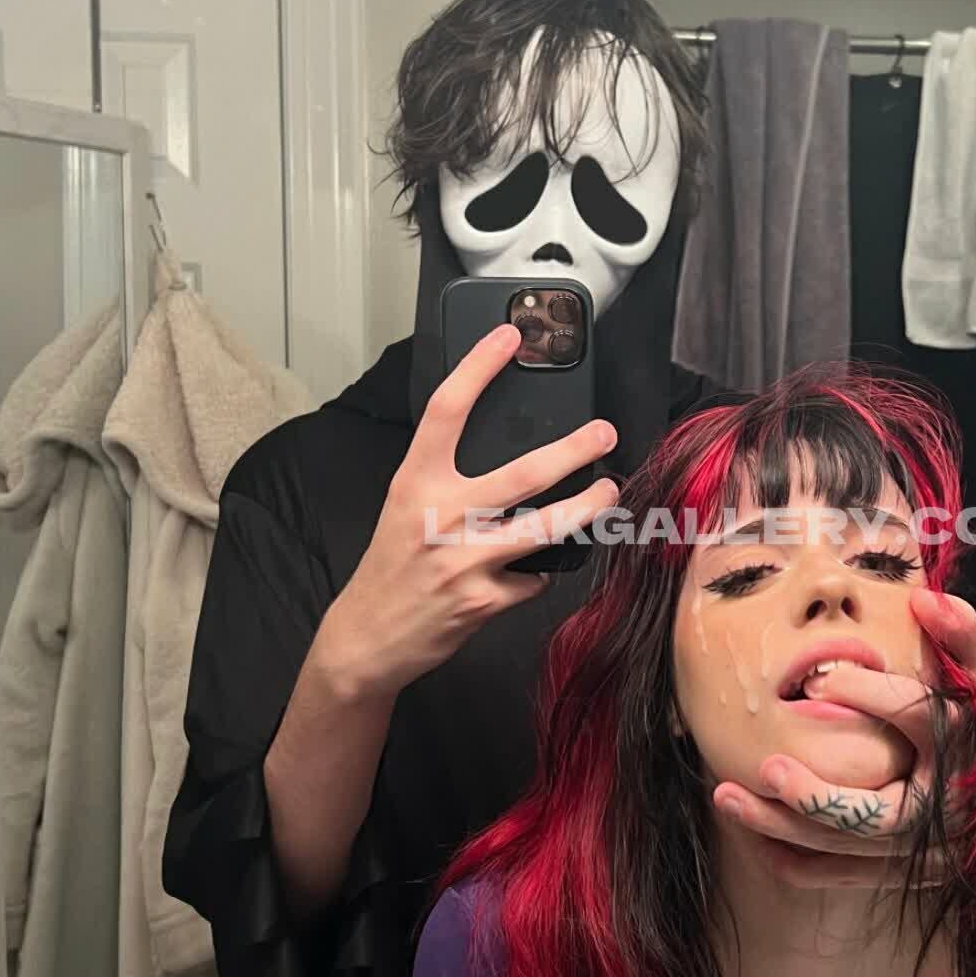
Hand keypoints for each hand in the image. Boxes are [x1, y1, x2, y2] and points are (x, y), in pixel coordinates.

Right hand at [316, 322, 620, 700]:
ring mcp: (465, 560)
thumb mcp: (404, 509)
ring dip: (587, 507)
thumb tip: (503, 452)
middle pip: (523, 472)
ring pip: (546, 527)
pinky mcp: (484, 600)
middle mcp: (441, 516)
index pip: (446, 412)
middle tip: (602, 434)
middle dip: (574, 449)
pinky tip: (532, 572)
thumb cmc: (391, 569)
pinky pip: (533, 578)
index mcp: (415, 483)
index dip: (477, 369)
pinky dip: (539, 572)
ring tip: (608, 491)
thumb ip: (445, 480)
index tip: (507, 337)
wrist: (367, 638)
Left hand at [712, 590, 975, 890]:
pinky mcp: (903, 874)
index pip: (919, 719)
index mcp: (966, 748)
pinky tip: (755, 837)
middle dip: (816, 795)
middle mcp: (948, 807)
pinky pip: (841, 876)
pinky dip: (797, 862)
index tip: (816, 681)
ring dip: (783, 827)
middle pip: (878, 817)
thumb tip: (926, 599)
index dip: (870, 695)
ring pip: (848, 850)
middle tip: (766, 767)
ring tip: (727, 796)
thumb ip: (961, 635)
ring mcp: (926, 851)